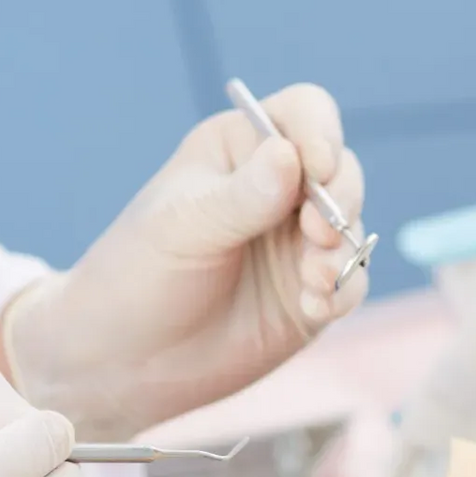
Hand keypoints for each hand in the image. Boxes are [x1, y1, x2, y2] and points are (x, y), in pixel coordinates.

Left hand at [1, 83, 367, 439]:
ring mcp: (297, 241)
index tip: (317, 169)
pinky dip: (342, 289)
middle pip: (342, 168)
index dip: (320, 134)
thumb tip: (291, 157)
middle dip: (340, 198)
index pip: (303, 114)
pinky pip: (351, 280)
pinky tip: (313, 307)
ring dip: (343, 249)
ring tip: (313, 279)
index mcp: (240, 149)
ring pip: (352, 225)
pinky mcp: (310, 291)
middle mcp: (278, 188)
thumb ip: (240, 197)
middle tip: (318, 231)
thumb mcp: (181, 228)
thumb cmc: (137, 276)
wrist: (122, 362)